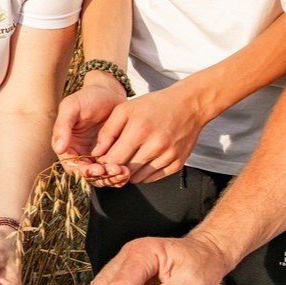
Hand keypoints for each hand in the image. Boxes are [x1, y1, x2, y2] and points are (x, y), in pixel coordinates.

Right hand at [52, 79, 129, 186]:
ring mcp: (95, 156)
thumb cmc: (87, 97)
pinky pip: (113, 170)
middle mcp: (80, 154)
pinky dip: (119, 174)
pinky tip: (128, 171)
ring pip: (102, 176)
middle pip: (89, 175)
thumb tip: (59, 148)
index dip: (84, 172)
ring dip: (112, 178)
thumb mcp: (71, 107)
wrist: (109, 92)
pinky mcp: (110, 155)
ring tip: (124, 172)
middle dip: (102, 177)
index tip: (97, 170)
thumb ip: (62, 126)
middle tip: (116, 171)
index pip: (72, 167)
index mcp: (67, 146)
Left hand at [82, 85, 206, 185]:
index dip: (104, 163)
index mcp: (139, 130)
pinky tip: (143, 160)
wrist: (189, 105)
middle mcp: (155, 145)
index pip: (114, 160)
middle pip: (125, 171)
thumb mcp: (126, 109)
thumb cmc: (154, 106)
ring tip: (129, 159)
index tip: (102, 159)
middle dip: (116, 169)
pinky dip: (144, 174)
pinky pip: (152, 179)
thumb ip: (107, 131)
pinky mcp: (177, 164)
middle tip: (114, 161)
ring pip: (138, 178)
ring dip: (129, 172)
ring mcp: (168, 156)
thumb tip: (96, 154)